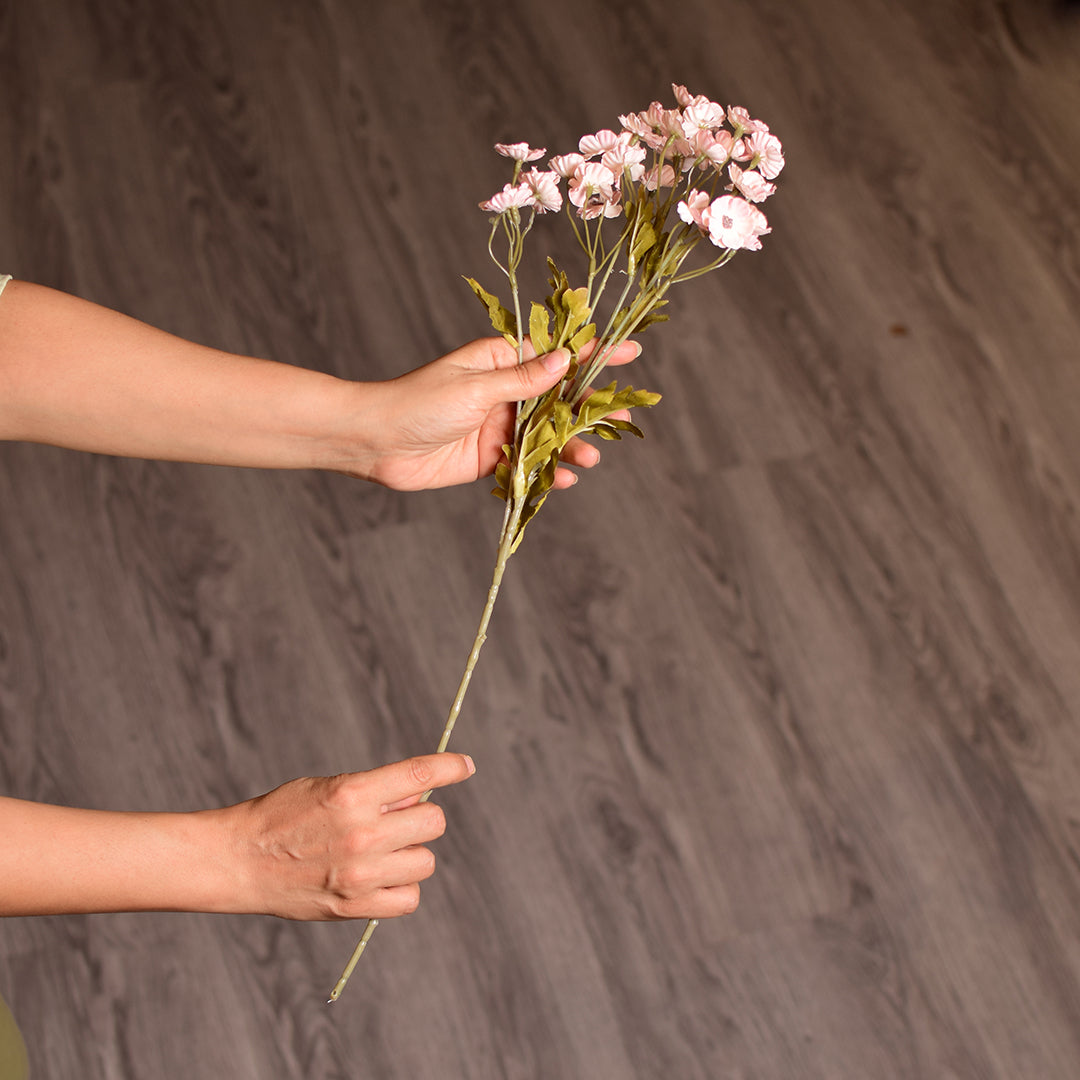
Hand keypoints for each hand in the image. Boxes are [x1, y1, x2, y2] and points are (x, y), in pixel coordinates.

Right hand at [219, 753, 474, 920]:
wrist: (238, 860)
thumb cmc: (280, 816)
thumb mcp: (326, 786)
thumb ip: (375, 792)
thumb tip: (418, 797)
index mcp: (353, 794)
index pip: (420, 775)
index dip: (450, 767)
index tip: (465, 765)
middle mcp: (362, 833)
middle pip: (433, 823)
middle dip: (421, 818)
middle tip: (397, 821)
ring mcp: (360, 873)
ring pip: (425, 861)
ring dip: (412, 853)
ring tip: (382, 851)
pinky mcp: (354, 906)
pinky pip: (408, 899)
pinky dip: (402, 887)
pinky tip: (381, 877)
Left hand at [343, 336, 641, 490]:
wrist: (378, 443)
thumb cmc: (419, 401)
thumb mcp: (476, 387)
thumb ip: (523, 380)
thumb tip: (566, 360)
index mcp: (500, 360)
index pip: (555, 353)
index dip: (593, 354)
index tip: (630, 352)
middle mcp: (504, 391)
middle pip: (559, 398)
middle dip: (591, 409)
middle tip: (621, 419)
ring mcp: (499, 425)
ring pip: (547, 434)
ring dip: (571, 445)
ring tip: (591, 458)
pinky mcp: (491, 457)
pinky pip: (528, 462)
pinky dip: (546, 471)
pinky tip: (563, 479)